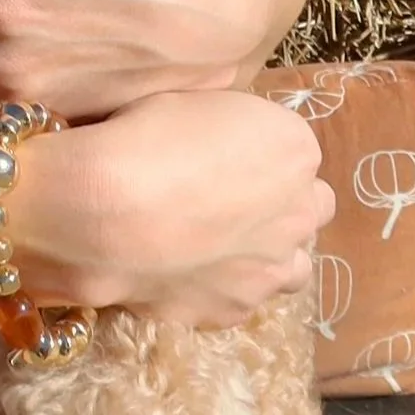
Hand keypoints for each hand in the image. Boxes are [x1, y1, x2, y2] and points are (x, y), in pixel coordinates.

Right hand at [17, 92, 332, 327]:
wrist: (105, 211)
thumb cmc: (144, 137)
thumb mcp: (193, 102)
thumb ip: (228, 135)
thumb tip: (219, 152)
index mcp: (293, 150)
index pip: (300, 157)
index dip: (267, 161)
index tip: (231, 160)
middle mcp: (297, 215)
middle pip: (308, 216)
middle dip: (279, 211)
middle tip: (227, 205)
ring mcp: (267, 272)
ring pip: (287, 271)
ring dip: (263, 259)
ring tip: (212, 250)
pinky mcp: (228, 312)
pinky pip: (235, 302)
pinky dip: (216, 291)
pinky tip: (178, 277)